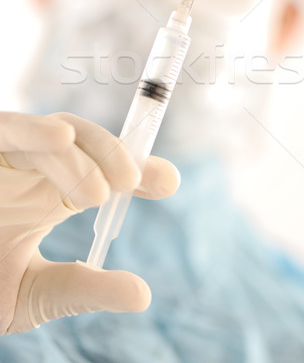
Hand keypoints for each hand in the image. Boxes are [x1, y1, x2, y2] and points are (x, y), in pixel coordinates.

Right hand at [0, 111, 179, 334]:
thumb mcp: (34, 294)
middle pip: (80, 139)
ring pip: (48, 133)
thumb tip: (142, 293)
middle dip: (110, 154)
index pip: (101, 168)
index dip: (137, 166)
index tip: (168, 182)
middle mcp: (30, 168)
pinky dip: (31, 131)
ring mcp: (3, 156)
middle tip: (132, 183)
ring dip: (77, 154)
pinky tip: (61, 139)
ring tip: (97, 192)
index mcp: (49, 191)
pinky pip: (2, 127)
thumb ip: (83, 289)